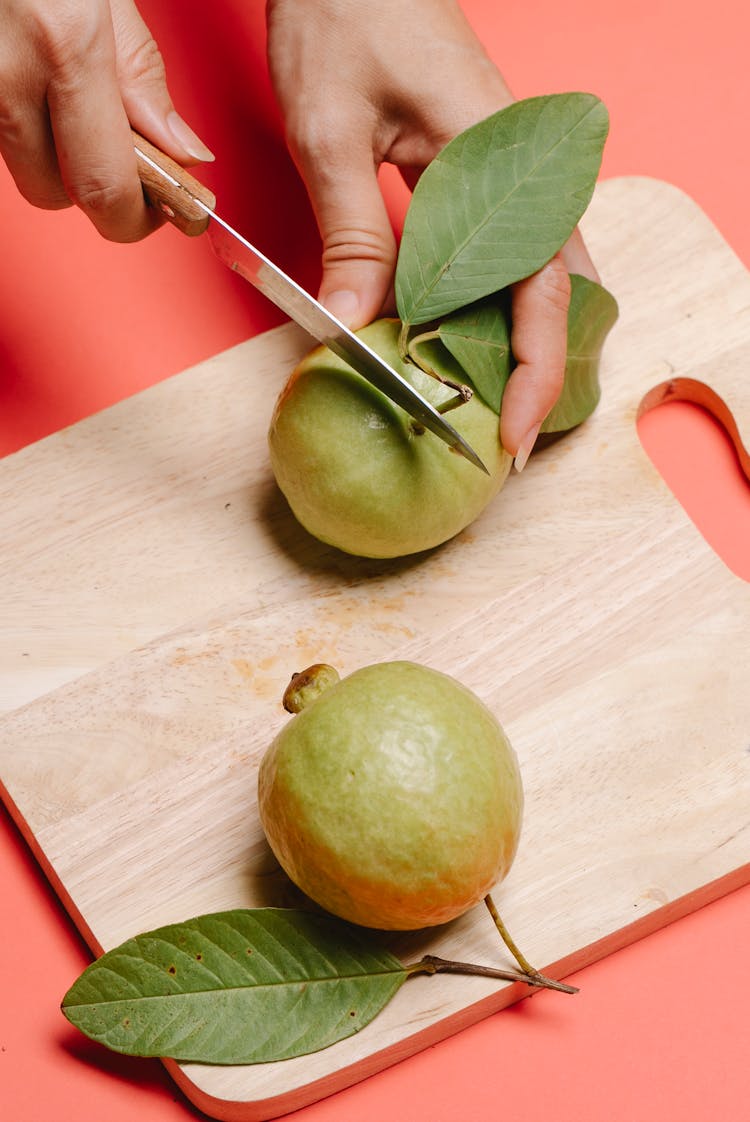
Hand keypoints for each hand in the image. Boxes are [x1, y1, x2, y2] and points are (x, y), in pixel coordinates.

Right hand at [0, 0, 211, 241]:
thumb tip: (183, 152)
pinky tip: (38, 84)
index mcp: (64, 44)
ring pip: (21, 167)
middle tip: (130, 159)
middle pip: (57, 193)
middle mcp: (6, 69)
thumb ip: (143, 75)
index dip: (137, 219)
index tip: (166, 213)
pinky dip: (23, 125)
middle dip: (96, 188)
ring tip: (75, 101)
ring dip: (56, 157)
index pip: (105, 187)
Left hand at [266, 0, 598, 460]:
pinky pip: (498, 254)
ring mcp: (508, 171)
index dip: (532, 372)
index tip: (510, 437)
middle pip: (554, 293)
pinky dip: (479, 305)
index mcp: (501, 157)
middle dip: (530, 369)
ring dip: (507, 342)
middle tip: (493, 435)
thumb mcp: (331, 131)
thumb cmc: (345, 14)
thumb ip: (351, 233)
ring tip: (471, 401)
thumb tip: (353, 326)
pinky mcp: (484, 174)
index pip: (541, 289)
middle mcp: (521, 169)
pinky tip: (444, 337)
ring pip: (532, 278)